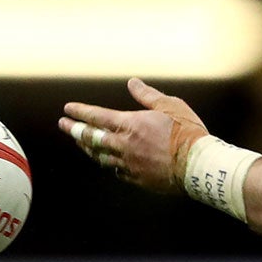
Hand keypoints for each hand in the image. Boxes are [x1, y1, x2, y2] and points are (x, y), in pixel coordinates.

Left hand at [59, 80, 207, 195]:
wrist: (198, 165)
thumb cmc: (186, 132)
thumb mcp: (169, 105)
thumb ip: (147, 95)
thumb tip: (132, 83)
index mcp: (130, 124)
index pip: (97, 117)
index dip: (80, 112)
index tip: (68, 109)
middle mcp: (125, 145)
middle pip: (92, 138)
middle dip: (75, 130)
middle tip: (64, 125)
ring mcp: (129, 164)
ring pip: (100, 156)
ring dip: (88, 148)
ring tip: (80, 143)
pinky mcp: (138, 178)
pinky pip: (116, 170)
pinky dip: (109, 163)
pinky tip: (106, 161)